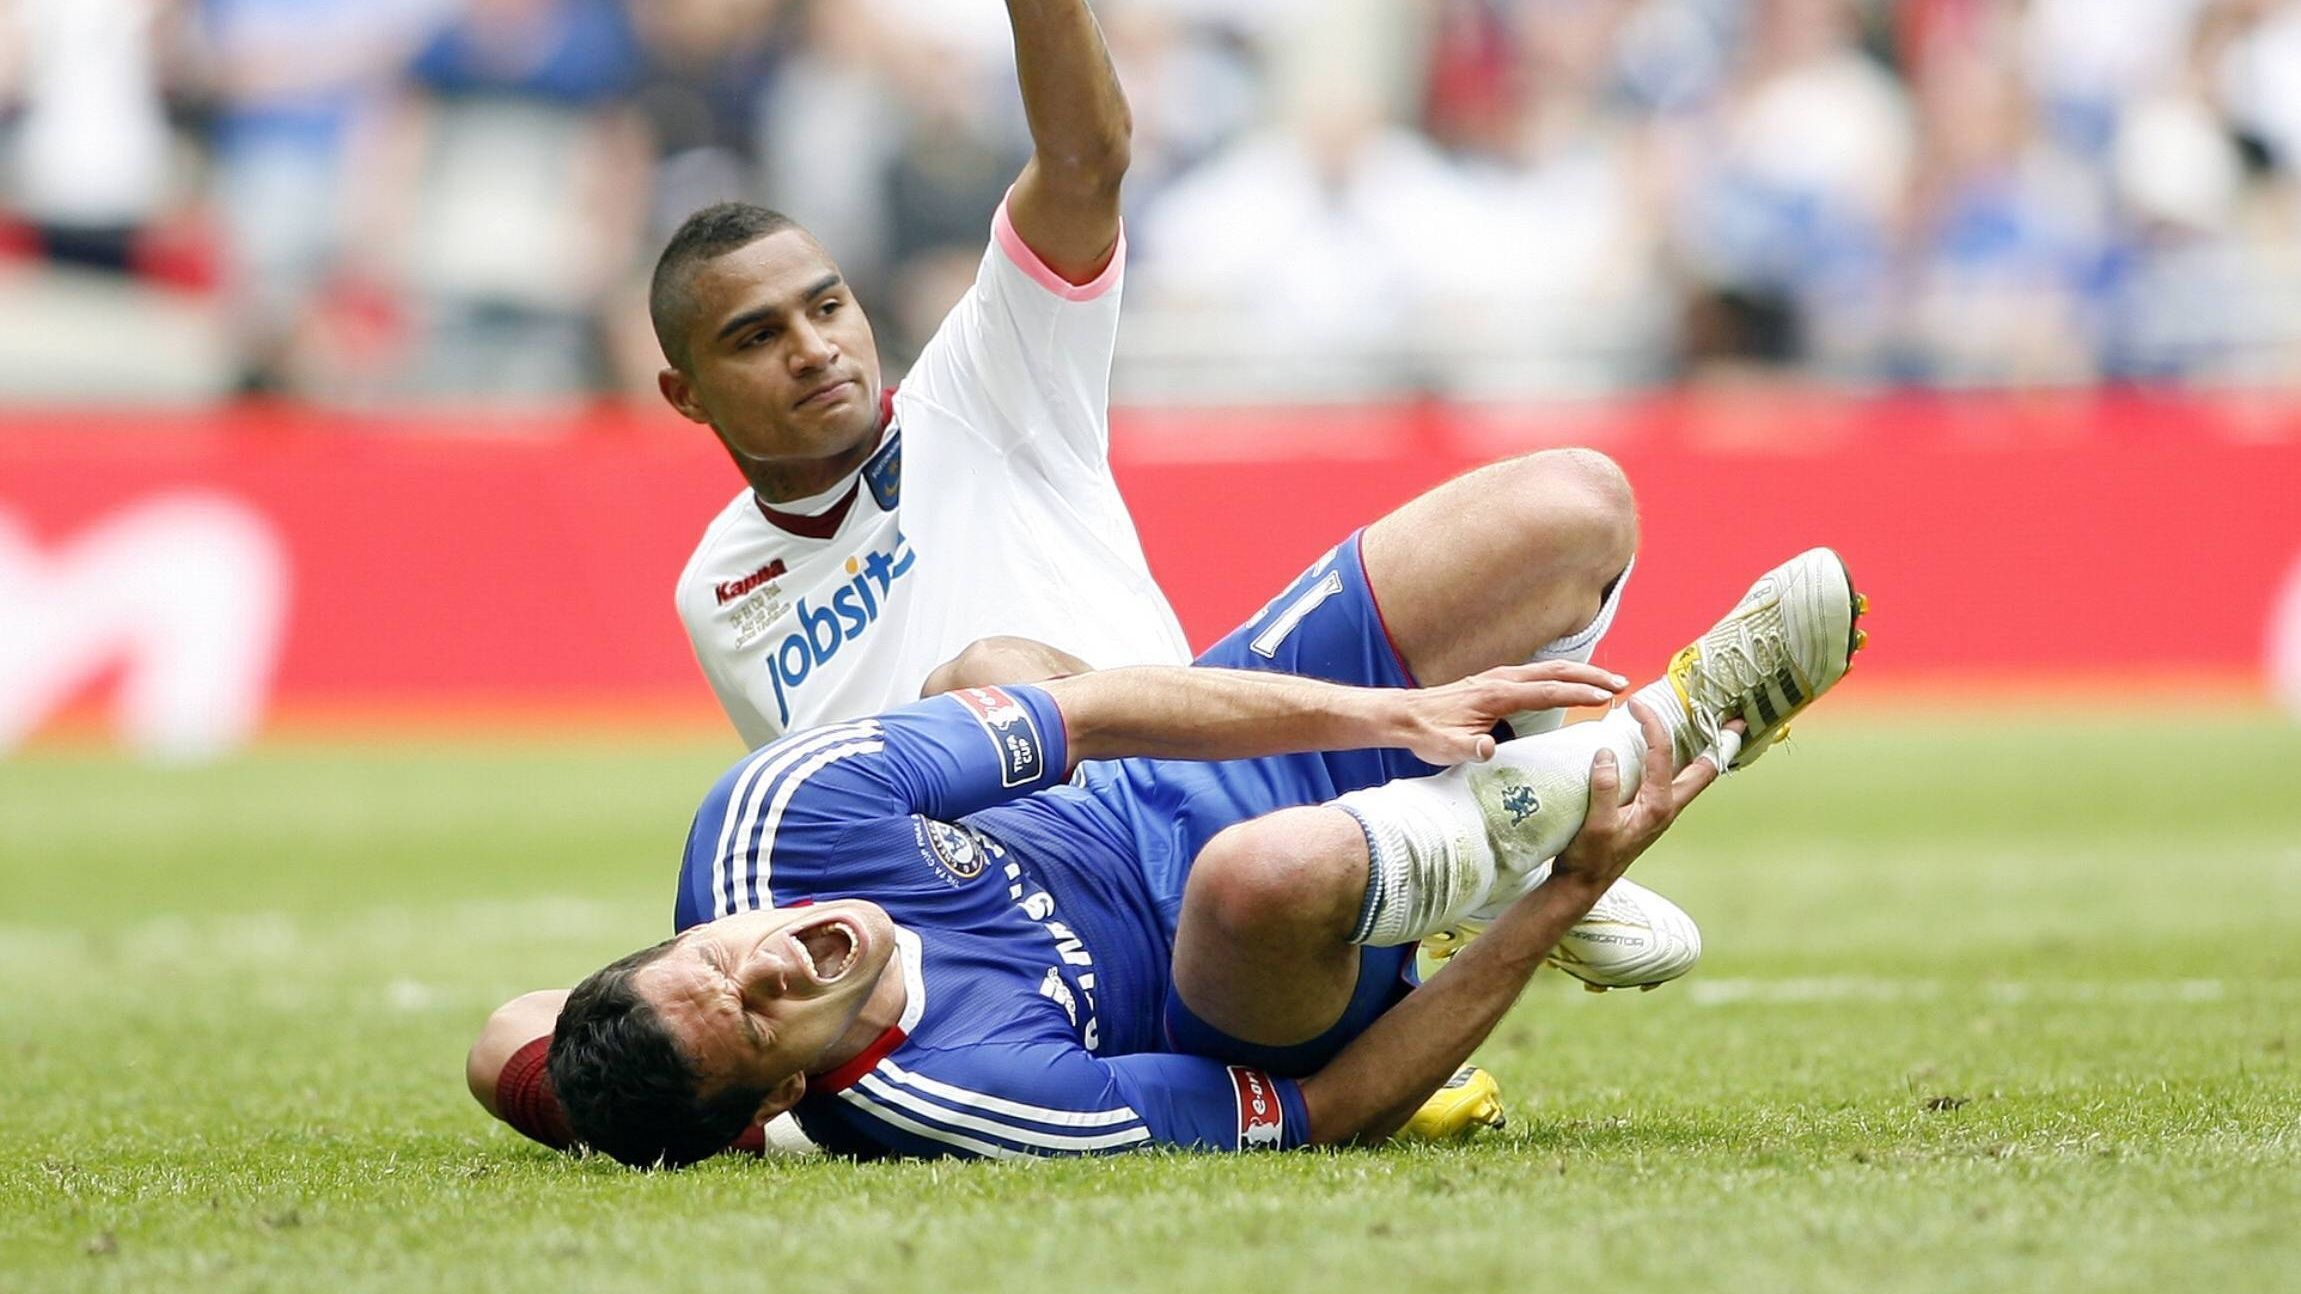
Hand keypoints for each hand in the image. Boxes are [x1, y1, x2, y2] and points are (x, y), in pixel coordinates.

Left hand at [1392, 663, 1626, 765]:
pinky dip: (1562, 676)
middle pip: (1555, 672)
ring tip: (1609, 683)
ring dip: (1581, 674)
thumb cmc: (1427, 734)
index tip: (1607, 697)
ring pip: (1549, 669)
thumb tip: (1488, 748)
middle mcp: (1501, 680)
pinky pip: (1538, 674)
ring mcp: (1498, 678)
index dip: (1578, 693)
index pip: (1546, 691)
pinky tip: (1572, 683)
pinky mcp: (1495, 682)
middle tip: (1623, 685)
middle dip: (1592, 677)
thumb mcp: (1445, 749)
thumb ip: (1469, 749)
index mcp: (1496, 695)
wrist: (1404, 716)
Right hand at [1549, 701, 1732, 893]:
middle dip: (1722, 744)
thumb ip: (1603, 789)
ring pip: (1692, 774)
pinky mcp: (1651, 811)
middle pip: (1704, 769)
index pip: (1662, 754)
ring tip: (1712, 727)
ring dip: (1703, 750)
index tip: (1637, 705)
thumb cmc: (1590, 859)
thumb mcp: (1595, 825)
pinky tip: (1671, 751)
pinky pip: (1673, 779)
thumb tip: (1607, 753)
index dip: (1652, 725)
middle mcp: (1667, 807)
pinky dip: (1679, 759)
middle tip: (1738, 721)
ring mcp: (1662, 810)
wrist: (1584, 884)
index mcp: (1657, 806)